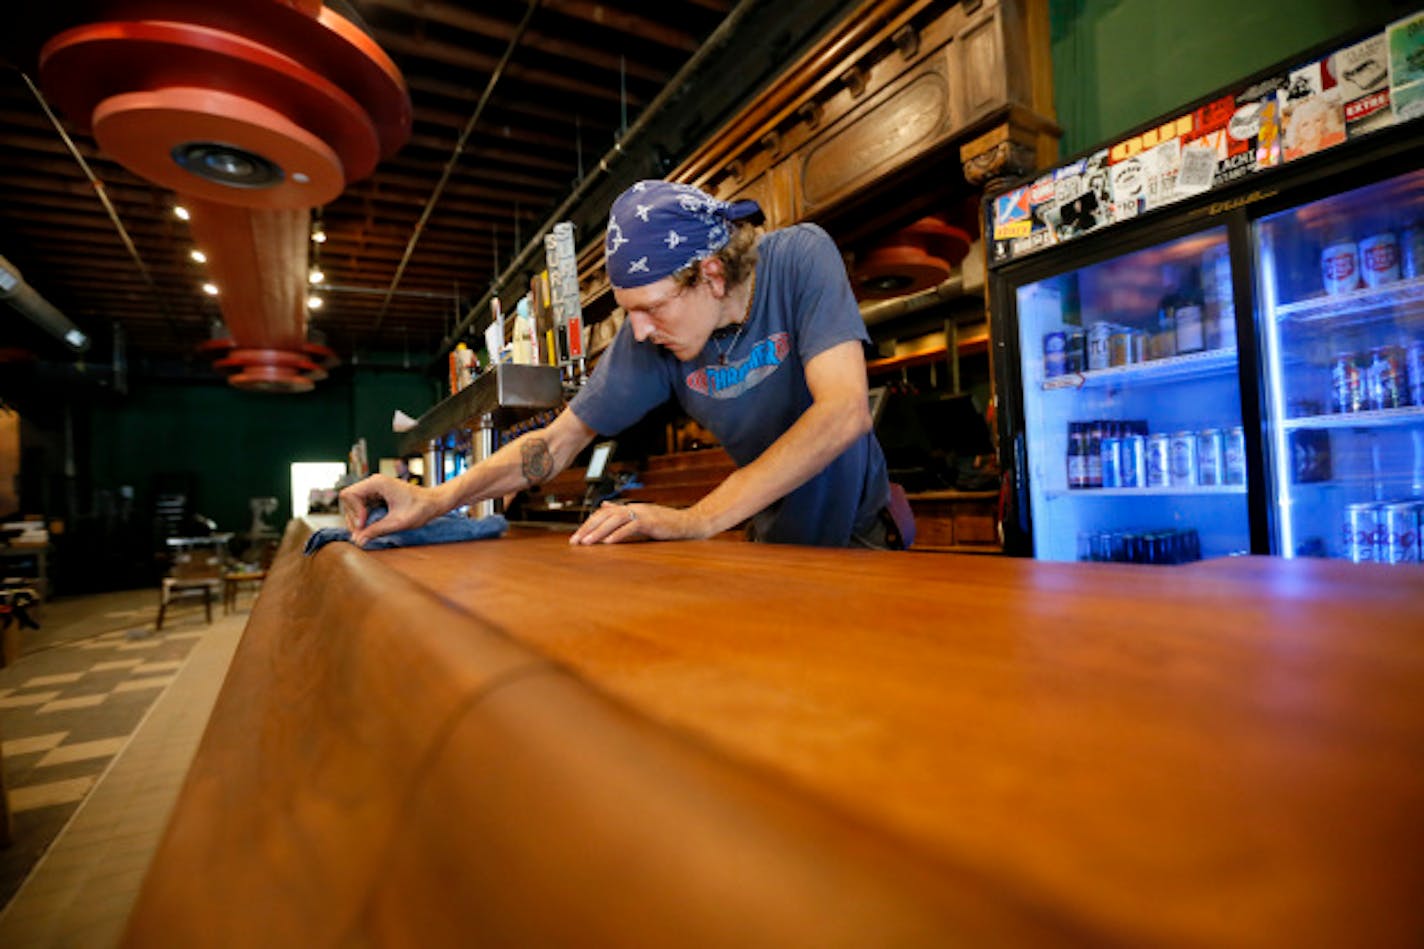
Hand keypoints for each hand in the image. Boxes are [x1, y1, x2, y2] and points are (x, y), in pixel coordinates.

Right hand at [339, 474, 438, 544]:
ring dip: (357, 519)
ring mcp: (374, 489)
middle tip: (363, 533)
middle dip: (353, 517)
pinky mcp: (377, 497)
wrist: (434, 502)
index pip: (349, 495)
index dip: (353, 512)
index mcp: (377, 483)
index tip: (363, 525)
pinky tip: (372, 527)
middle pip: (349, 500)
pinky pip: (362, 507)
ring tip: (367, 532)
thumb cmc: (421, 508)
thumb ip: (378, 530)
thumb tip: (359, 541)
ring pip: (353, 504)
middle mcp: (373, 483)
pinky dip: (364, 518)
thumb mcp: (399, 522)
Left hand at [569, 502, 709, 545]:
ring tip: (587, 542)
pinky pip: (630, 527)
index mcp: (629, 508)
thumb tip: (603, 507)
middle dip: (588, 528)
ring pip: (614, 520)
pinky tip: (608, 542)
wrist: (688, 524)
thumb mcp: (640, 517)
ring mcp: (642, 513)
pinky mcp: (651, 522)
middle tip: (575, 541)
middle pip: (605, 516)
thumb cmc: (665, 523)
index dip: (589, 524)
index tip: (576, 537)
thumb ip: (622, 513)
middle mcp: (633, 508)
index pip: (603, 514)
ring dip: (599, 532)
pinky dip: (618, 534)